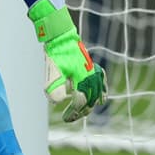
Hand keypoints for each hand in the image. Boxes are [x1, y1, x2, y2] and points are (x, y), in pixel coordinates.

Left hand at [30, 0, 107, 121]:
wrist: (61, 35)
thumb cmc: (56, 53)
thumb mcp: (53, 71)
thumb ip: (54, 87)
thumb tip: (55, 102)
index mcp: (82, 79)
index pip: (80, 103)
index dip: (73, 113)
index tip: (65, 118)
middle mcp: (90, 76)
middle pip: (89, 100)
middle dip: (81, 111)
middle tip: (70, 117)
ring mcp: (92, 71)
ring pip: (97, 92)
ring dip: (90, 103)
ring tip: (84, 111)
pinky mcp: (91, 66)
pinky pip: (101, 81)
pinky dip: (101, 91)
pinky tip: (101, 98)